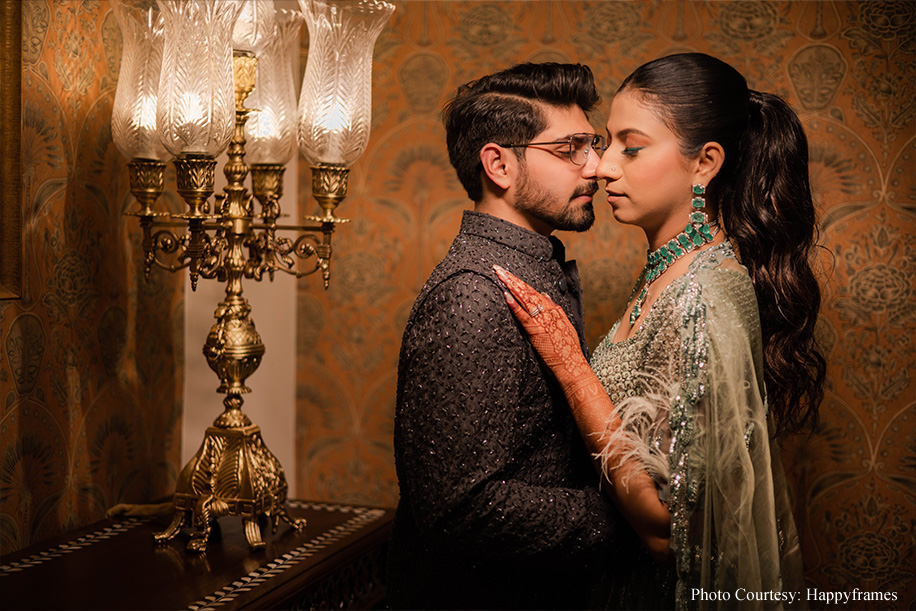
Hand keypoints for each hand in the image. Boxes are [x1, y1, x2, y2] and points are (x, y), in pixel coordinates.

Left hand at [494, 265, 592, 385]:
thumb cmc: (568, 350)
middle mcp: (549, 312)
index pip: (534, 291)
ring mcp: (542, 320)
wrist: (572, 365)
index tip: (509, 275)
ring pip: (525, 299)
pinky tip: (506, 295)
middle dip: (512, 279)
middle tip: (498, 269)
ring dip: (511, 286)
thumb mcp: (564, 325)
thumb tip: (545, 295)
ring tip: (500, 276)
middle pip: (528, 291)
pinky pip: (523, 315)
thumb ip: (555, 309)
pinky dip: (514, 305)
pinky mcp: (536, 331)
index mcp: (554, 310)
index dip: (520, 282)